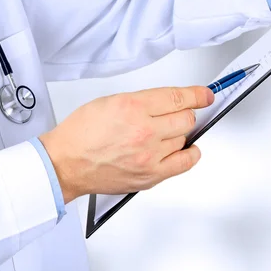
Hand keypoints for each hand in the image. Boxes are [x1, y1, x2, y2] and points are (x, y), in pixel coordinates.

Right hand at [39, 86, 214, 203]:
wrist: (65, 163)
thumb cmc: (81, 134)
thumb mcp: (109, 101)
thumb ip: (142, 101)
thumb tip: (168, 102)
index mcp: (133, 106)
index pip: (178, 97)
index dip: (197, 95)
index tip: (205, 95)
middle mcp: (144, 130)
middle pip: (186, 118)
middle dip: (182, 114)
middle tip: (174, 115)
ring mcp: (149, 155)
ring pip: (184, 138)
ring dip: (177, 133)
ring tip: (162, 134)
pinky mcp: (150, 175)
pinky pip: (184, 163)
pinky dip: (190, 154)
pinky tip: (186, 149)